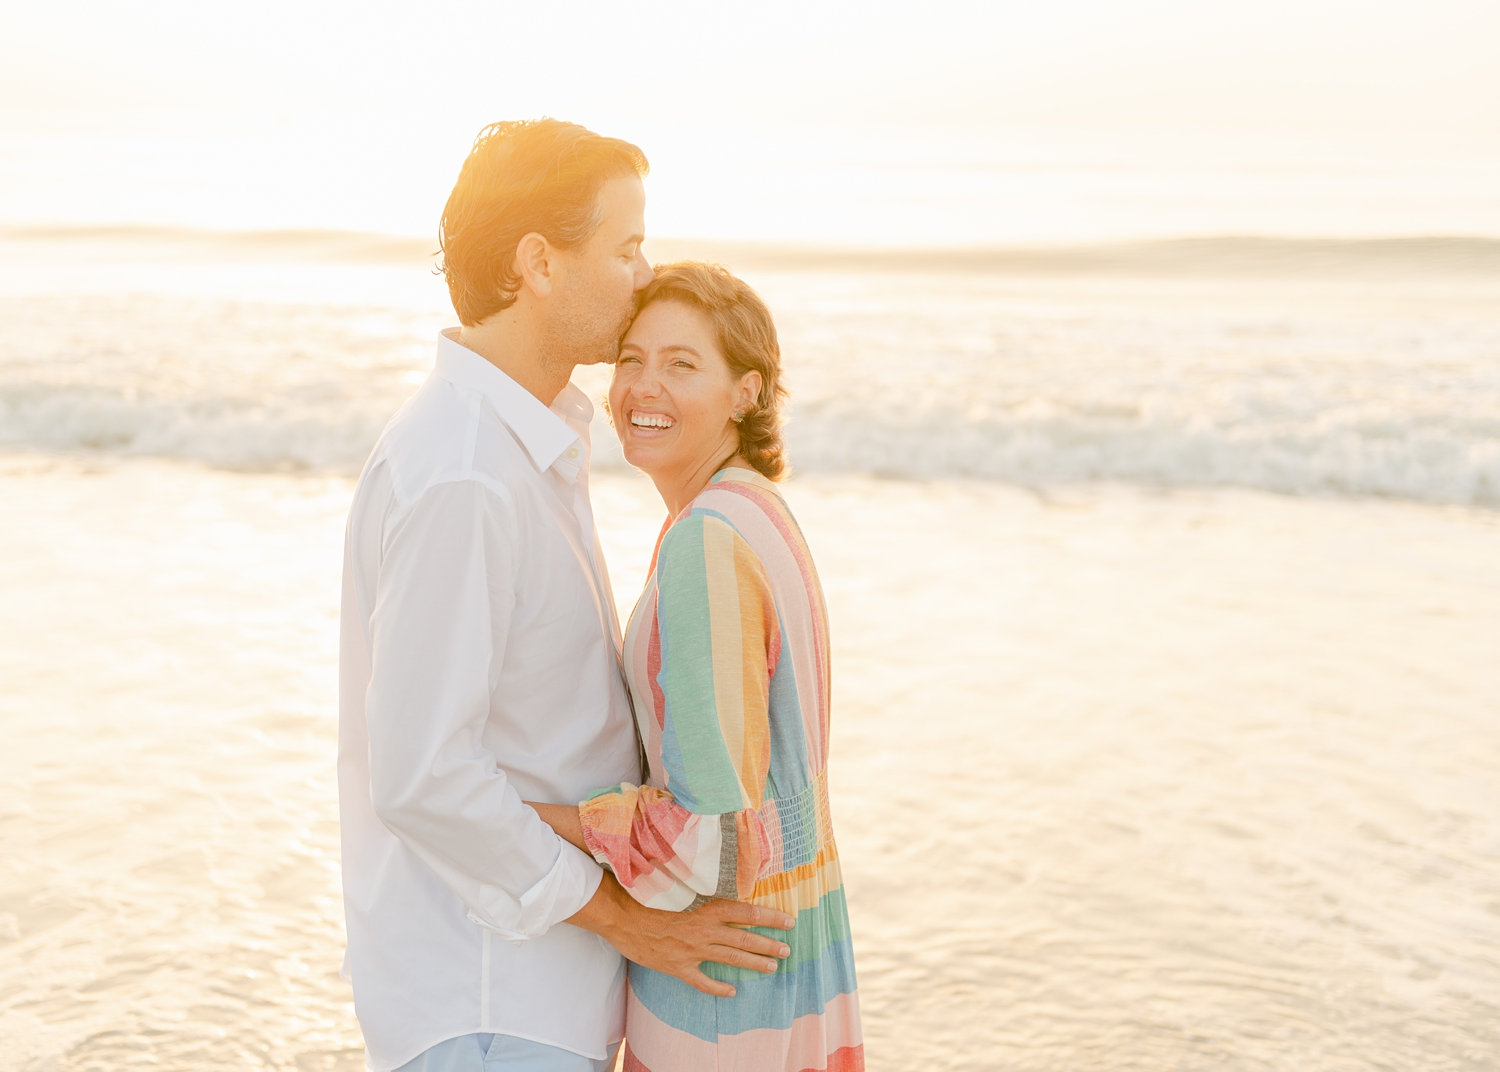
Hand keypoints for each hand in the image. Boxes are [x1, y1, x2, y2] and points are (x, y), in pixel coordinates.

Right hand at [570, 874, 792, 996]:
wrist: (619, 915)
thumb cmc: (647, 893)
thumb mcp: (678, 882)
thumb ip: (700, 882)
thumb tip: (718, 871)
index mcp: (706, 907)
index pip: (747, 913)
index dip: (770, 918)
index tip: (789, 921)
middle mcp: (704, 930)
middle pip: (744, 939)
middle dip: (769, 945)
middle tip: (787, 950)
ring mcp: (692, 950)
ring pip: (731, 959)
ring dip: (754, 964)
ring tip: (772, 967)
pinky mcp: (678, 967)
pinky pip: (703, 981)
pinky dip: (718, 987)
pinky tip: (731, 991)